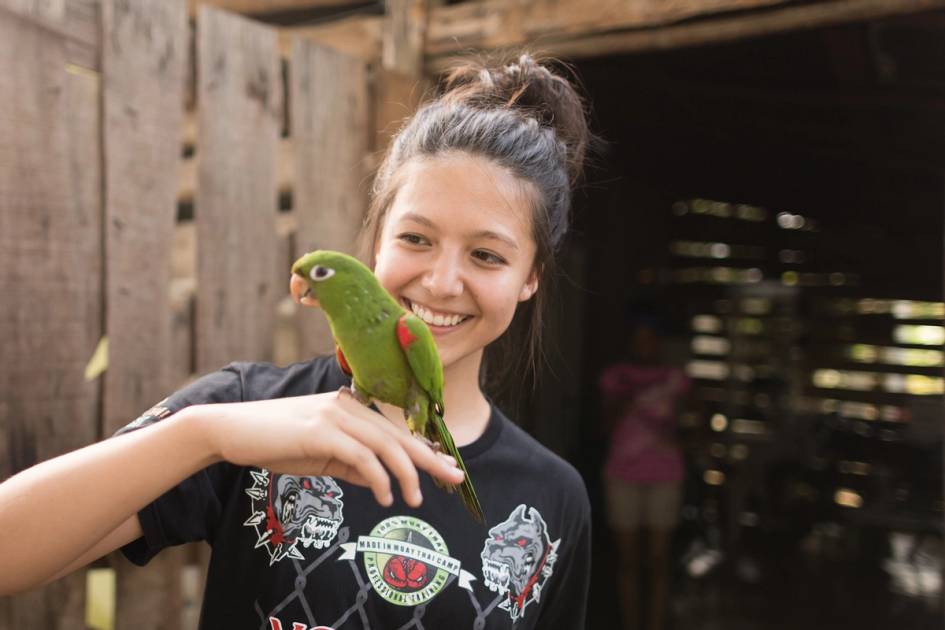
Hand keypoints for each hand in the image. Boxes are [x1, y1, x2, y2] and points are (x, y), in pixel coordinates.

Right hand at [193, 391, 463, 507]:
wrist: (232, 430)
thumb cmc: (275, 443)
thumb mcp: (321, 456)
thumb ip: (352, 465)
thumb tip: (382, 482)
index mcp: (351, 408)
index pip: (395, 431)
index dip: (423, 449)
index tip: (447, 467)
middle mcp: (348, 406)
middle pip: (398, 435)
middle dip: (430, 458)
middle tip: (455, 478)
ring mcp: (334, 415)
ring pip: (385, 444)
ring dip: (406, 473)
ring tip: (417, 499)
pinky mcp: (320, 430)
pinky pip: (360, 456)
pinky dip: (377, 477)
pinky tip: (385, 496)